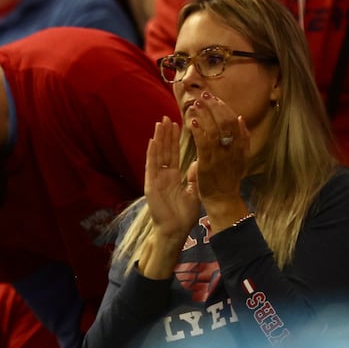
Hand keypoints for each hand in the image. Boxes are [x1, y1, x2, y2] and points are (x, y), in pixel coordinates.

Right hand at [144, 117, 200, 237]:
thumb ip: (194, 177)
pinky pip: (151, 166)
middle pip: (165, 150)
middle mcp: (163, 175)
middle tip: (167, 117)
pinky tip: (152, 141)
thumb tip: (197, 162)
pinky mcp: (151, 185)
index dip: (174, 140)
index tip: (177, 124)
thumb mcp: (193, 192)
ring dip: (158, 139)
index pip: (174, 154)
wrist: (175, 230)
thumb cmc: (184, 215)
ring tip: (160, 124)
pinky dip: (152, 154)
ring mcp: (156, 179)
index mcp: (173, 177)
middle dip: (166, 134)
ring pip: (157, 155)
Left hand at [188, 93, 250, 213]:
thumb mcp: (242, 157)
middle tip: (203, 96)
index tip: (214, 97)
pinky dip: (199, 131)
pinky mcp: (208, 164)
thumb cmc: (229, 178)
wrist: (224, 199)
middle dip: (214, 106)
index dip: (223, 107)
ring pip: (214, 130)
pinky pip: (204, 144)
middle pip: (225, 121)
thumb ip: (243, 139)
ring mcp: (221, 156)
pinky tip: (192, 122)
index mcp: (241, 146)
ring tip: (196, 104)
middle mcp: (233, 149)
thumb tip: (241, 119)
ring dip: (205, 115)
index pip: (234, 120)